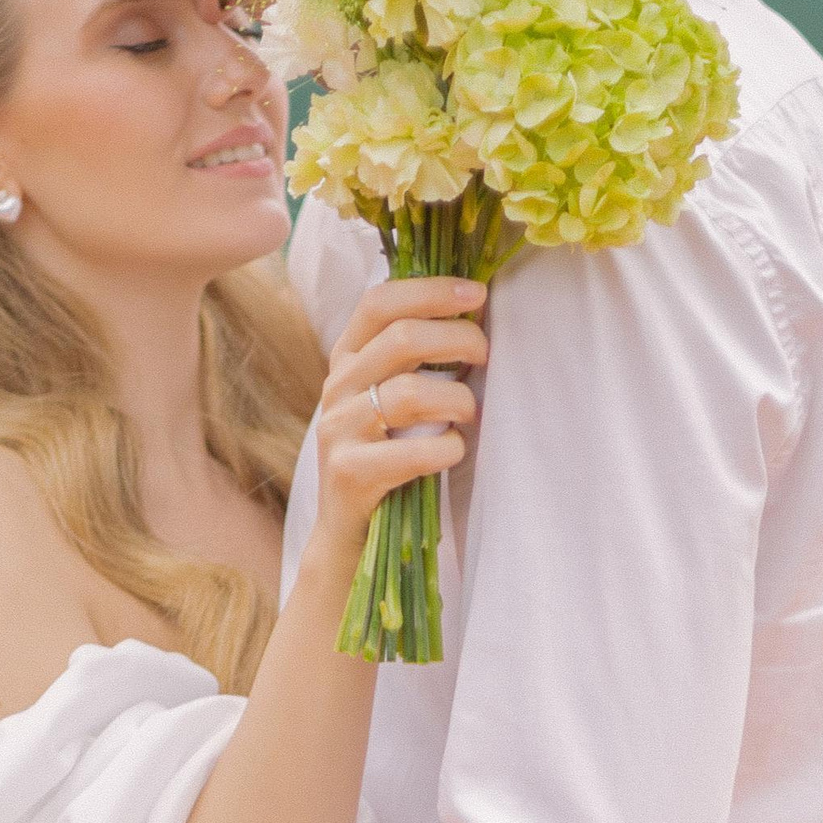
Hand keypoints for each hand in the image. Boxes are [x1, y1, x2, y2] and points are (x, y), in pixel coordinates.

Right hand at [308, 276, 488, 573]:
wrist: (349, 532)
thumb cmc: (388, 455)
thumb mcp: (390, 397)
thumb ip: (416, 356)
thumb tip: (475, 313)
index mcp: (348, 359)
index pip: (380, 301)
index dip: (431, 291)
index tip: (478, 294)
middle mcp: (337, 387)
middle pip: (402, 338)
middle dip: (459, 339)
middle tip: (485, 356)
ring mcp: (339, 430)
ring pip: (412, 392)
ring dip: (460, 399)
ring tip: (470, 414)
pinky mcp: (350, 473)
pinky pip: (416, 451)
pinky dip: (449, 448)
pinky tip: (453, 451)